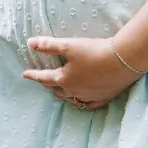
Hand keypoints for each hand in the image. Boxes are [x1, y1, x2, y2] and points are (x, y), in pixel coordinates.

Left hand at [22, 36, 142, 109]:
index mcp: (64, 79)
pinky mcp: (102, 98)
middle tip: (42, 81)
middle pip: (56, 89)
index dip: (33, 75)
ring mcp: (88, 97)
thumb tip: (29, 43)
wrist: (123, 60)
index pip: (43, 77)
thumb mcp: (69, 45)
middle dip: (47, 84)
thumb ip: (48, 45)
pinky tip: (80, 101)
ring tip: (57, 92)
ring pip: (70, 99)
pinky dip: (80, 103)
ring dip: (61, 95)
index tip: (24, 74)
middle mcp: (74, 91)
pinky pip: (87, 104)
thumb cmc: (94, 51)